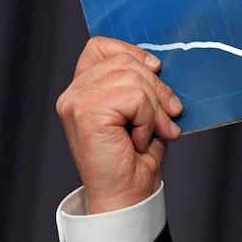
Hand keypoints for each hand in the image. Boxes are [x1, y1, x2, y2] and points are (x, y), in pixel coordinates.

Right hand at [56, 36, 182, 213]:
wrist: (127, 195)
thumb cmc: (135, 158)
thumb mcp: (143, 111)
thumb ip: (142, 85)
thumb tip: (159, 64)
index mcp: (83, 88)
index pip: (101, 46)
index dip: (132, 53)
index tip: (155, 71)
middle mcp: (73, 92)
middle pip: (126, 62)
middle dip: (157, 88)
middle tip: (167, 117)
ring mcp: (76, 101)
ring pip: (133, 78)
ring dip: (154, 108)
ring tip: (151, 132)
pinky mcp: (85, 113)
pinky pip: (134, 97)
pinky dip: (147, 119)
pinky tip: (138, 139)